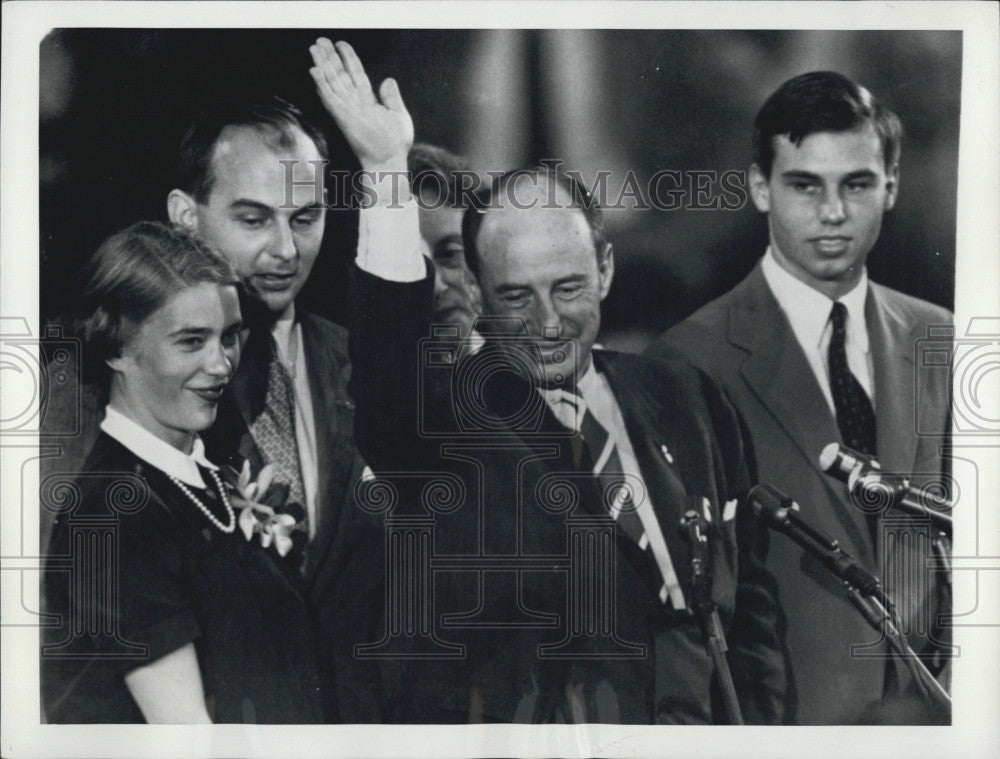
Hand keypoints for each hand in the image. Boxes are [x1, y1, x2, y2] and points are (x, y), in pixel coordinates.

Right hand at [309, 38, 412, 171]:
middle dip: (330, 56)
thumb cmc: (395, 144)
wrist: (388, 162)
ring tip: (315, 47)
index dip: (349, 58)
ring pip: (333, 82)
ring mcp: (348, 109)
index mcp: (368, 101)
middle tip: (320, 40)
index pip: (356, 74)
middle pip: (340, 74)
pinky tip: (314, 71)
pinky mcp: (343, 118)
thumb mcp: (400, 116)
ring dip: (323, 64)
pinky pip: (330, 98)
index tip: (341, 44)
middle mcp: (355, 103)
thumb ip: (392, 98)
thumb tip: (388, 80)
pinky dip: (322, 84)